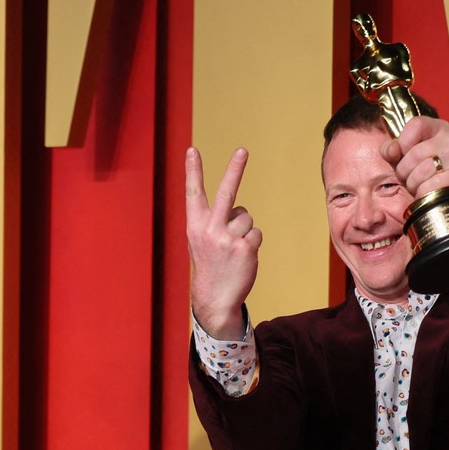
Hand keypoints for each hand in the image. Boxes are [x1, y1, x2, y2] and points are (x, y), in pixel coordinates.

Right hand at [186, 146, 261, 339]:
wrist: (215, 298)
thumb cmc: (210, 266)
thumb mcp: (201, 242)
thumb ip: (213, 222)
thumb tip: (239, 211)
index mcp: (195, 226)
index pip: (193, 193)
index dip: (193, 171)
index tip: (192, 150)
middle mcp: (210, 229)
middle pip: (226, 192)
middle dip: (235, 169)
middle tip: (243, 150)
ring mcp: (228, 238)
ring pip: (247, 218)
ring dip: (244, 231)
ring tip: (234, 249)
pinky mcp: (245, 247)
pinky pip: (256, 233)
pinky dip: (252, 243)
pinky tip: (243, 256)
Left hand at [381, 116, 448, 198]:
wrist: (444, 199)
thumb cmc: (422, 175)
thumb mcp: (403, 159)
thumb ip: (392, 150)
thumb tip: (391, 150)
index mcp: (438, 128)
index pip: (416, 124)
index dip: (403, 143)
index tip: (403, 156)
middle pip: (415, 153)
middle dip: (404, 171)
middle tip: (409, 178)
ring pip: (423, 171)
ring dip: (413, 184)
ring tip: (419, 186)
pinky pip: (432, 185)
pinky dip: (423, 194)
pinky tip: (429, 193)